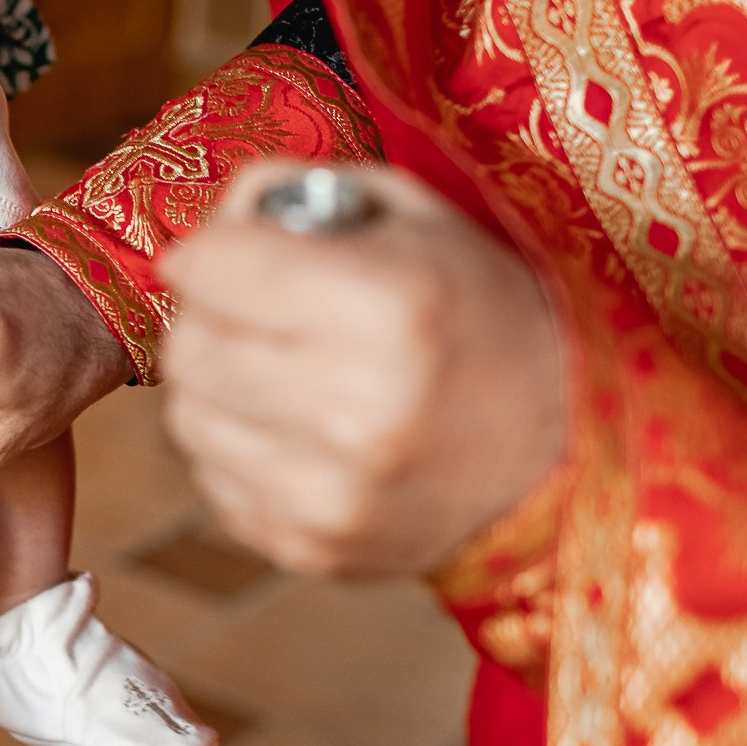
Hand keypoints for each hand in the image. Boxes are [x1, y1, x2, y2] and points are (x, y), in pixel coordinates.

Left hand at [159, 161, 565, 576]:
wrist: (559, 446)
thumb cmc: (473, 313)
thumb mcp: (414, 219)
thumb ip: (299, 196)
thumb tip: (201, 237)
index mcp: (395, 307)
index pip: (216, 268)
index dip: (206, 253)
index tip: (219, 257)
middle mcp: (361, 409)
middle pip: (189, 349)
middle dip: (206, 318)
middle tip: (251, 316)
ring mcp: (335, 494)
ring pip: (187, 420)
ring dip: (216, 388)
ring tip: (279, 374)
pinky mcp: (313, 549)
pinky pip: (212, 483)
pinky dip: (237, 450)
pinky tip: (296, 433)